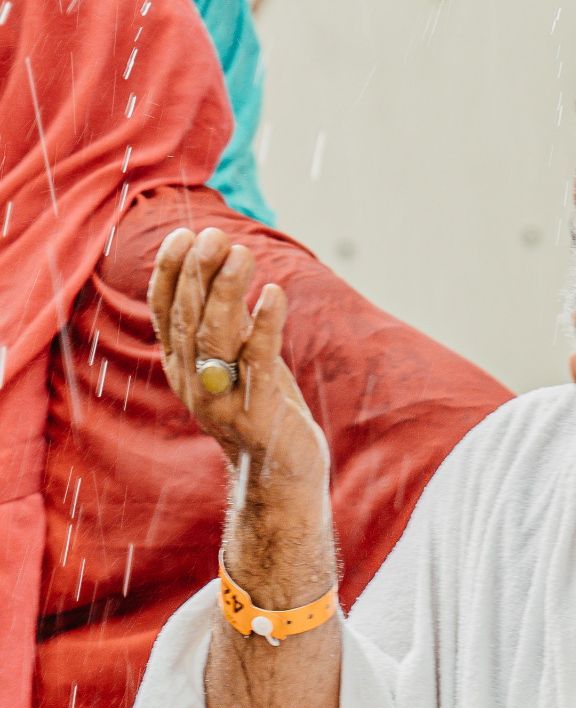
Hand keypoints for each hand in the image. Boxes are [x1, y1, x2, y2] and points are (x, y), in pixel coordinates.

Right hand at [148, 226, 327, 492]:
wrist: (279, 472)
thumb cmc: (259, 405)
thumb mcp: (232, 359)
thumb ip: (222, 319)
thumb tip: (220, 260)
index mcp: (181, 365)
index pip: (164, 312)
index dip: (168, 272)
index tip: (182, 235)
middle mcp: (193, 380)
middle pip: (187, 318)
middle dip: (198, 272)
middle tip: (214, 235)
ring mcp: (221, 399)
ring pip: (216, 337)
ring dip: (227, 291)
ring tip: (241, 253)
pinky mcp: (257, 412)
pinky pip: (258, 361)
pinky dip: (266, 324)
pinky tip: (273, 293)